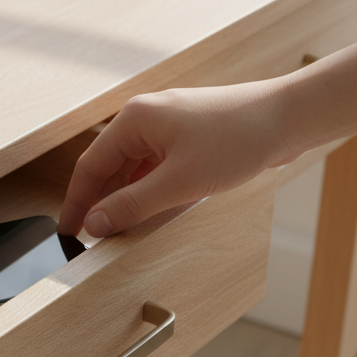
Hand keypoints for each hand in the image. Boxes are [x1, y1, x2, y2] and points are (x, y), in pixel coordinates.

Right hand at [58, 82, 285, 237]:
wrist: (288, 117)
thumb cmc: (238, 138)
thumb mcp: (179, 182)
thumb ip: (132, 205)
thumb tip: (95, 224)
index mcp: (133, 119)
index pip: (90, 166)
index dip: (76, 203)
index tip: (68, 232)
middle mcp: (144, 118)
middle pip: (109, 167)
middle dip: (101, 204)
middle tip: (96, 239)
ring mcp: (166, 126)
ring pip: (132, 169)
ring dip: (126, 199)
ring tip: (122, 231)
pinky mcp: (186, 137)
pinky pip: (154, 167)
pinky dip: (148, 190)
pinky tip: (151, 213)